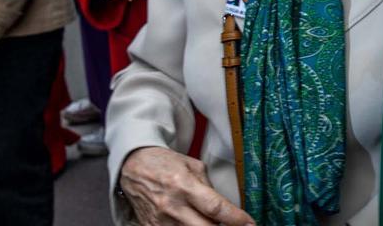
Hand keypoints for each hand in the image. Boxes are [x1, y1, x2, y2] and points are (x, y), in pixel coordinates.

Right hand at [120, 146, 253, 225]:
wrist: (132, 167)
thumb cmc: (164, 163)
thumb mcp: (192, 165)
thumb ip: (208, 187)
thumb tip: (225, 206)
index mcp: (184, 185)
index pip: (215, 208)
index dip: (236, 218)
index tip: (250, 222)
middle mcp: (172, 206)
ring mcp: (160, 221)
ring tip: (212, 221)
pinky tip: (195, 222)